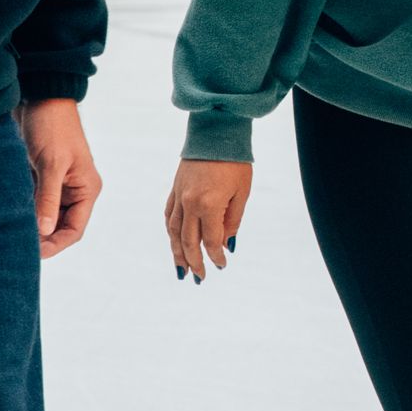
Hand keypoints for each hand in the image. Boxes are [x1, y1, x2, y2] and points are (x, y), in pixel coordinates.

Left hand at [17, 98, 102, 256]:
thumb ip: (47, 199)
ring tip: (8, 234)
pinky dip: (22, 211)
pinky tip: (6, 217)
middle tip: (16, 247)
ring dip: (30, 225)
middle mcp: (74, 190)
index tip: (32, 254)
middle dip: (41, 238)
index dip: (55, 244)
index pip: (74, 230)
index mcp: (86, 189)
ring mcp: (57, 184)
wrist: (40, 96)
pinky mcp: (40, 177)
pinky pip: (33, 202)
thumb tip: (43, 233)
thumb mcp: (51, 164)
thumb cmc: (52, 127)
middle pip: (59, 226)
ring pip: (44, 216)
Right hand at [165, 158, 253, 282]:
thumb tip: (227, 245)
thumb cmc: (235, 162)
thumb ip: (232, 221)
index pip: (210, 240)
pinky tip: (174, 241)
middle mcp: (189, 203)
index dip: (216, 256)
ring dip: (177, 252)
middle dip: (193, 262)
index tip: (222, 265)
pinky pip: (169, 215)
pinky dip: (171, 231)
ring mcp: (179, 195)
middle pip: (188, 241)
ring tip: (181, 269)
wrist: (216, 132)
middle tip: (199, 278)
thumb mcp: (242, 193)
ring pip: (173, 231)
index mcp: (208, 205)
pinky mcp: (175, 188)